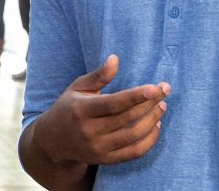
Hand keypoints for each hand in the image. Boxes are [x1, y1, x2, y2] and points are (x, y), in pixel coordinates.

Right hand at [33, 55, 169, 165]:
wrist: (54, 141)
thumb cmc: (69, 108)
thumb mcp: (78, 88)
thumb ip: (98, 75)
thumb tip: (115, 59)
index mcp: (82, 110)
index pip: (114, 103)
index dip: (136, 96)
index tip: (155, 88)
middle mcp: (89, 131)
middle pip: (127, 118)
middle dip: (150, 103)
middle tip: (165, 90)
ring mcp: (98, 148)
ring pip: (134, 135)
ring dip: (152, 120)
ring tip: (162, 106)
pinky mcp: (105, 160)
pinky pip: (134, 152)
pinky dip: (149, 140)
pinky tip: (155, 126)